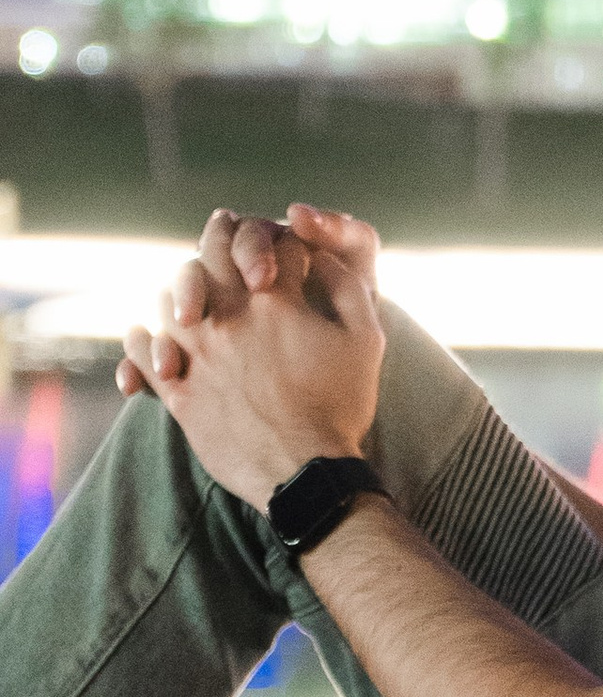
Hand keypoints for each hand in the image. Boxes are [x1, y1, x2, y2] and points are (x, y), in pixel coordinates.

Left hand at [118, 212, 384, 506]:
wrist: (306, 473)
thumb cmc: (341, 406)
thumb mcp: (366, 339)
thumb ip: (346, 287)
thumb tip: (321, 256)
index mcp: (278, 301)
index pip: (271, 243)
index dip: (279, 233)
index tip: (281, 239)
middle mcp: (230, 319)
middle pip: (211, 255)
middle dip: (221, 234)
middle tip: (222, 224)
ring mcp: (198, 355)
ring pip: (168, 298)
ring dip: (181, 285)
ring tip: (191, 287)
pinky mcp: (178, 393)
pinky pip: (141, 353)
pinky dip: (143, 338)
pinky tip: (151, 334)